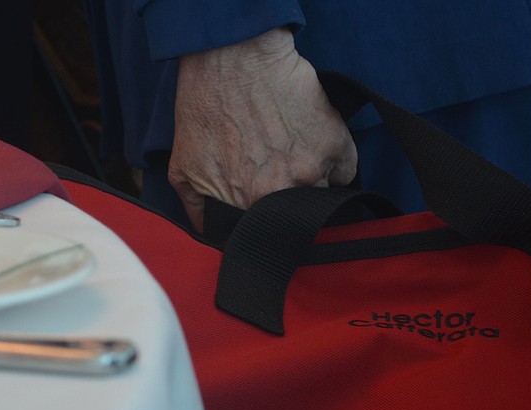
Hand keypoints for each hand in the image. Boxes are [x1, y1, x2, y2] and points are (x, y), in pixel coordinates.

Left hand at [168, 27, 357, 230]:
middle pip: (300, 216)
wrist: (232, 54)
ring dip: (314, 180)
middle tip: (280, 173)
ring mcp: (312, 169)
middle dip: (291, 200)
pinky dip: (337, 161)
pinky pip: (346, 170)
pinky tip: (316, 141)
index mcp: (248, 205)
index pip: (268, 233)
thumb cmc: (206, 104)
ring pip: (325, 195)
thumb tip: (208, 230)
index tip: (268, 208)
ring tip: (295, 152)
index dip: (269, 221)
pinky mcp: (334, 143)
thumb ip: (197, 208)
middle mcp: (283, 193)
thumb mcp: (183, 165)